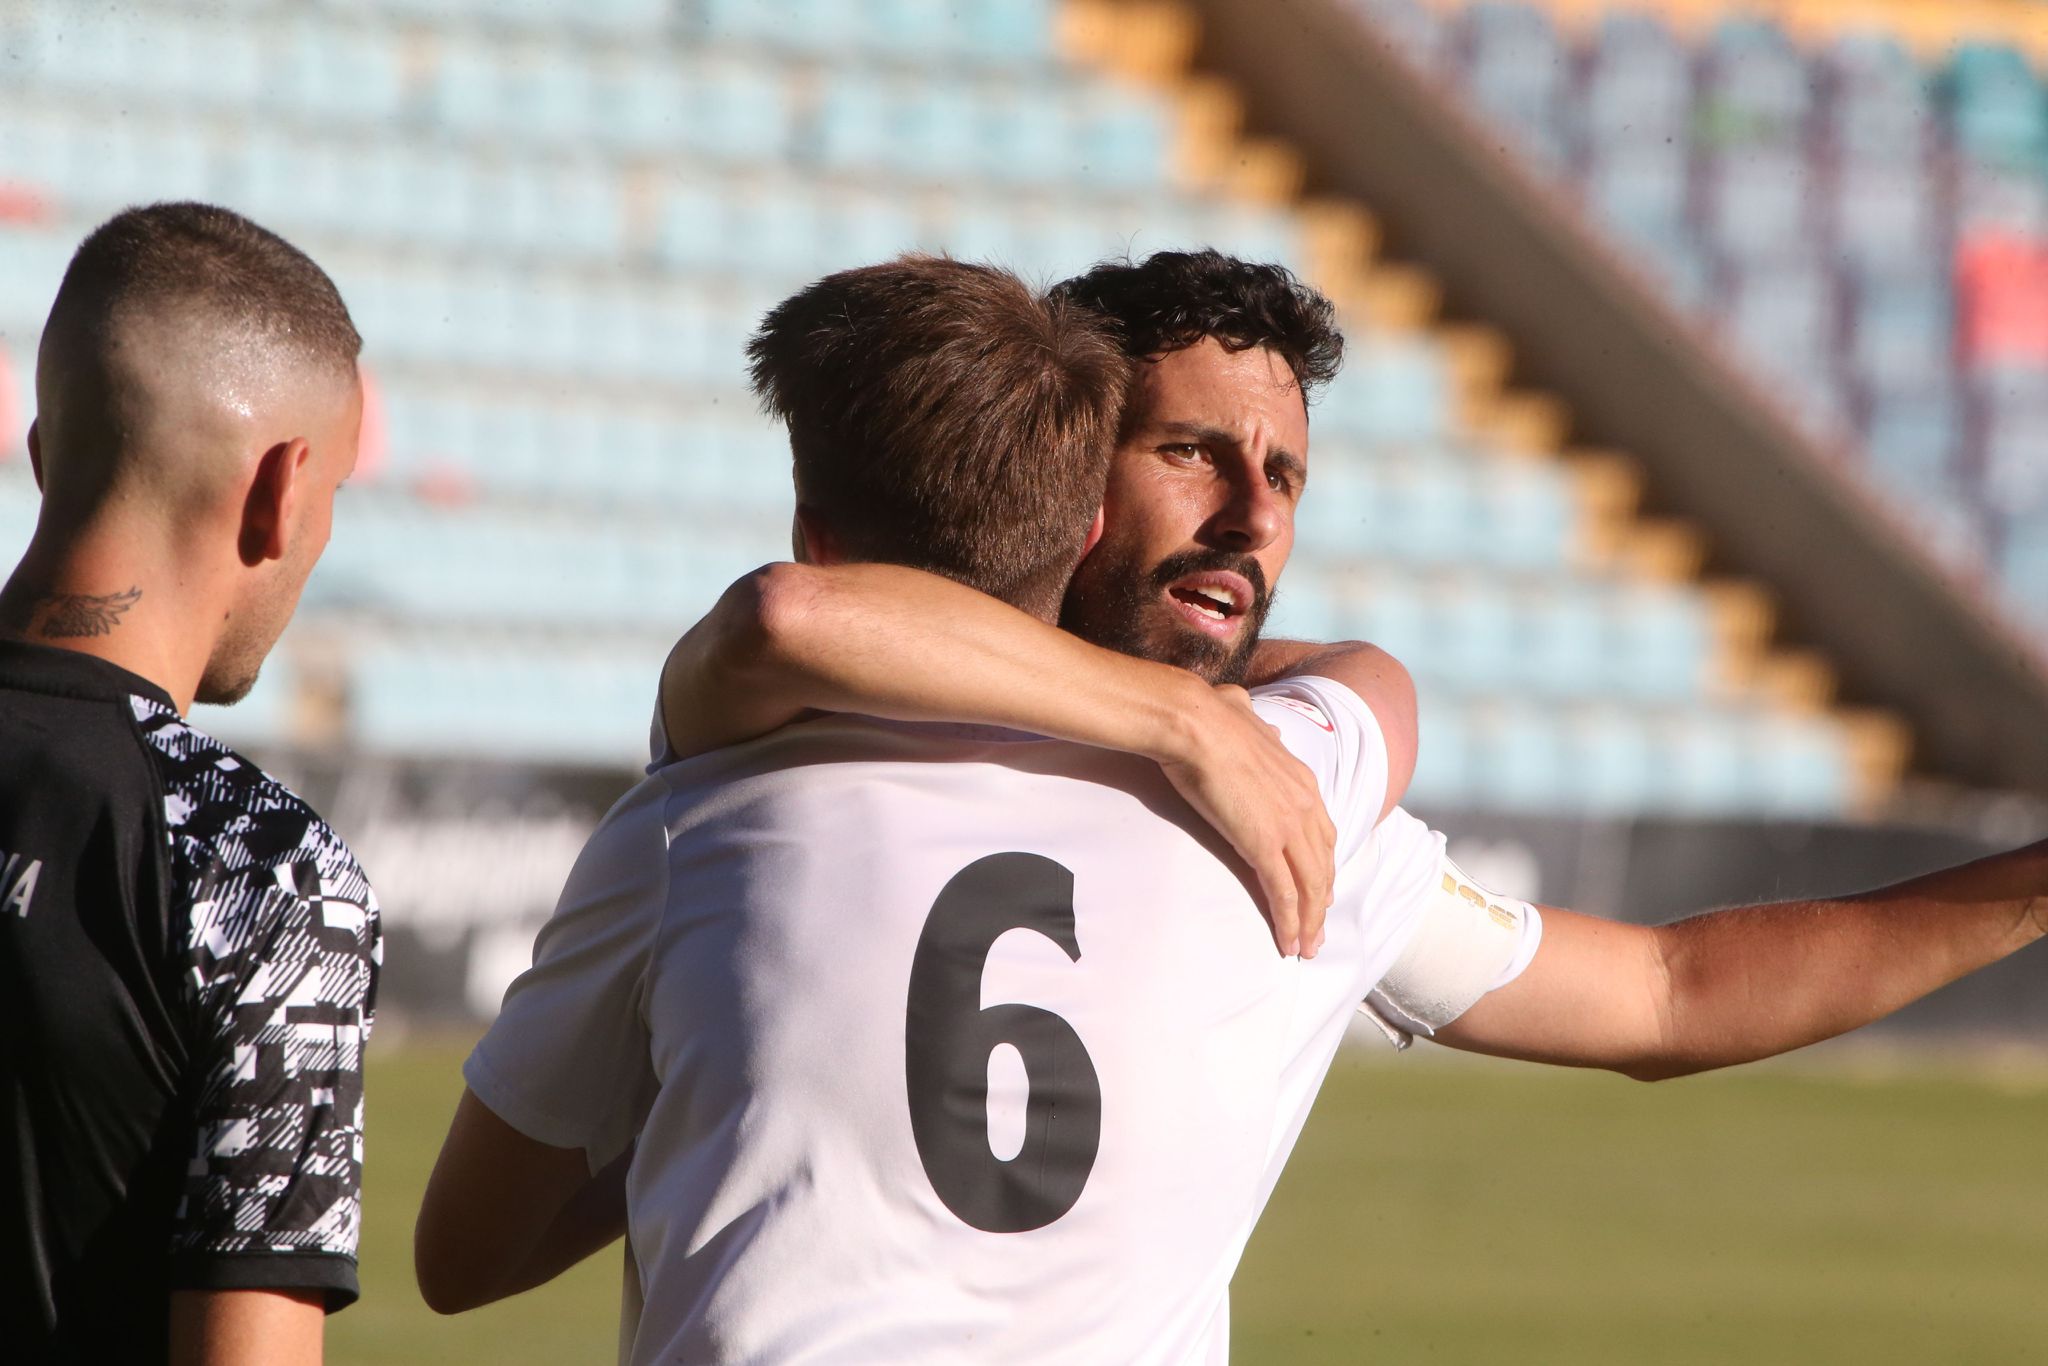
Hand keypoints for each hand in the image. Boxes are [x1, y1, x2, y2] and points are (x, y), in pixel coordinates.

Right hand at [1156, 684, 1336, 957]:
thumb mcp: (1240, 713)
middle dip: (1323, 899)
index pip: (1322, 831)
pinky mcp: (1265, 846)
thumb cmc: (1206, 716)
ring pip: (1310, 886)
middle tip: (1318, 928)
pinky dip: (1291, 923)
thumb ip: (1253, 723)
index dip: (1323, 862)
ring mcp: (1288, 827)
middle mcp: (1303, 805)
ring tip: (1306, 948)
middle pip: (1323, 864)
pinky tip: (1289, 944)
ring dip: (1311, 922)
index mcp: (1300, 777)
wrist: (1193, 722)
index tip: (1320, 885)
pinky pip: (1284, 894)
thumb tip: (1253, 718)